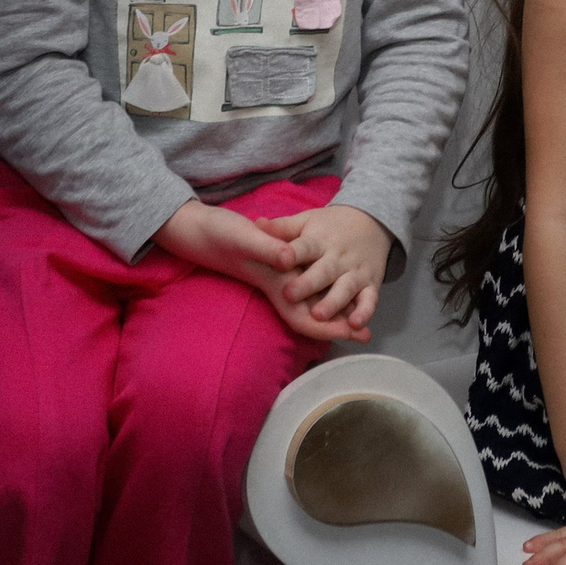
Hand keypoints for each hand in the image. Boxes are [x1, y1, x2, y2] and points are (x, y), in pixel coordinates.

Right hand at [154, 198, 365, 342]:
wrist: (200, 230)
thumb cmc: (220, 234)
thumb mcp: (245, 237)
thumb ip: (268, 249)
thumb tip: (292, 260)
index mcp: (275, 282)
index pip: (301, 315)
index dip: (326, 327)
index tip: (351, 332)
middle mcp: (280, 284)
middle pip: (311, 313)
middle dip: (337, 324)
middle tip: (365, 334)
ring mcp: (280, 276)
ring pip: (312, 299)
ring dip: (335, 308)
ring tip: (360, 318)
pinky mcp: (280, 263)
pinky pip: (306, 279)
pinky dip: (323, 286)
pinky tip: (340, 285)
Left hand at [260, 205, 392, 341]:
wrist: (371, 221)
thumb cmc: (329, 226)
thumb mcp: (306, 221)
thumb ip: (282, 227)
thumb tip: (257, 223)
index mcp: (319, 241)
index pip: (304, 246)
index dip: (292, 253)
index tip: (281, 260)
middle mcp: (338, 257)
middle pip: (323, 271)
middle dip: (308, 284)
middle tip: (289, 295)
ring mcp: (355, 271)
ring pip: (345, 288)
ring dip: (333, 302)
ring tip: (318, 315)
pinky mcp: (370, 284)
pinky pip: (370, 300)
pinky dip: (365, 312)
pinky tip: (355, 325)